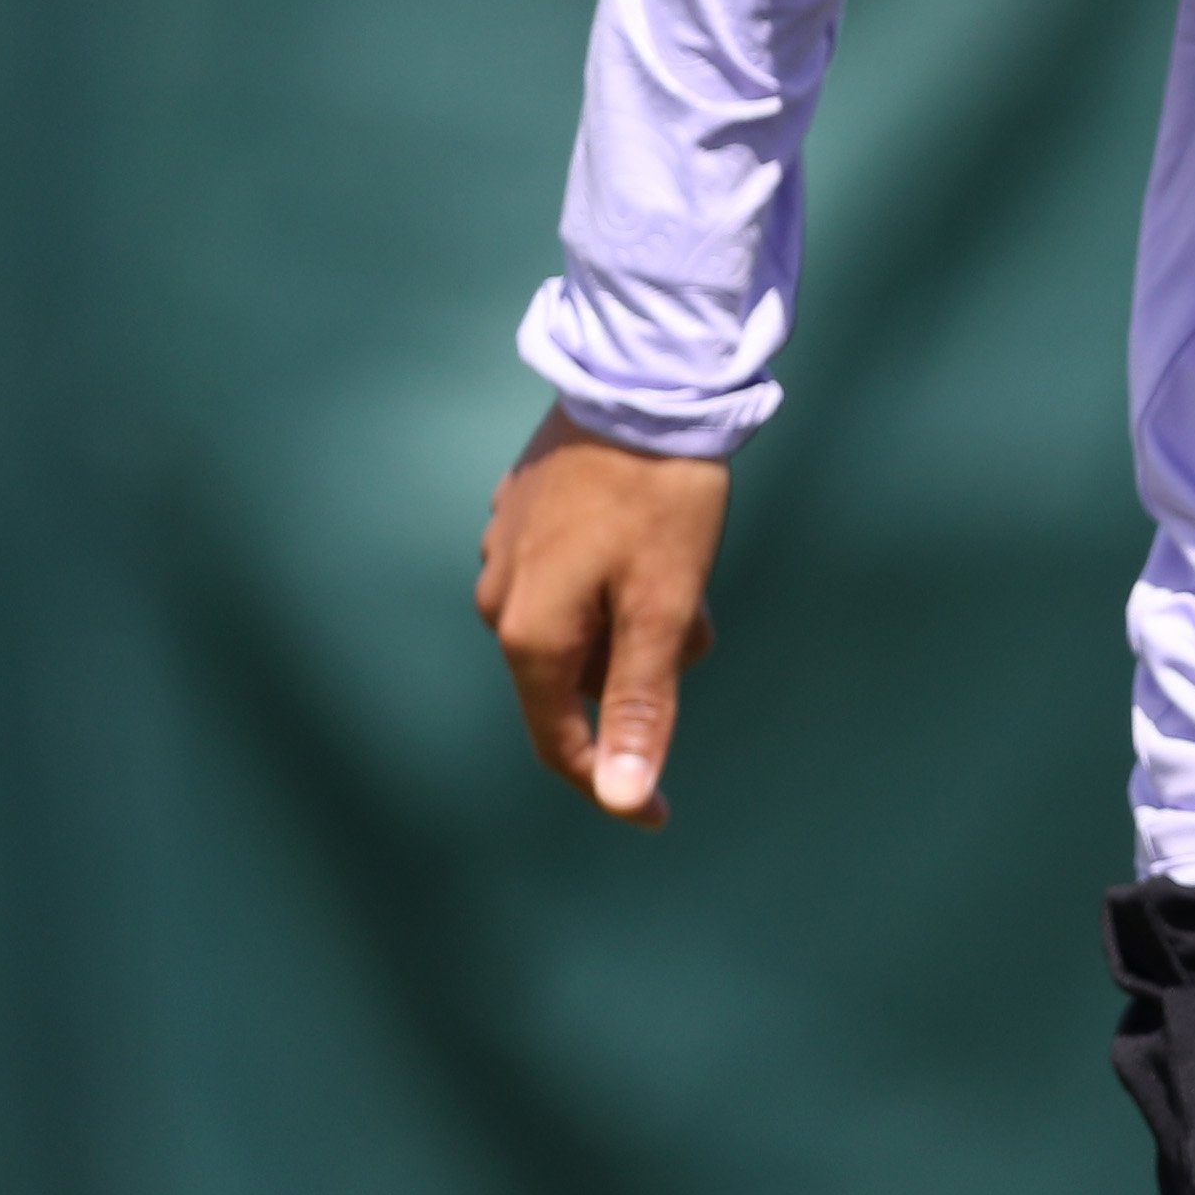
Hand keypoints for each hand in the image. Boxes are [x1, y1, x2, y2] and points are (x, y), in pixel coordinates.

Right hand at [476, 407, 726, 824]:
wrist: (641, 382)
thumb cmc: (659, 497)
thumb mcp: (664, 608)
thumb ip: (639, 705)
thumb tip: (622, 798)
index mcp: (529, 634)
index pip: (559, 742)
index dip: (611, 782)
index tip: (659, 812)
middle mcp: (499, 599)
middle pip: (574, 678)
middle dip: (637, 668)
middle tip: (695, 622)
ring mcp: (503, 550)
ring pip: (576, 624)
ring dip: (630, 620)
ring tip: (682, 572)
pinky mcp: (520, 513)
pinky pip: (567, 578)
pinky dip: (613, 579)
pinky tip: (650, 539)